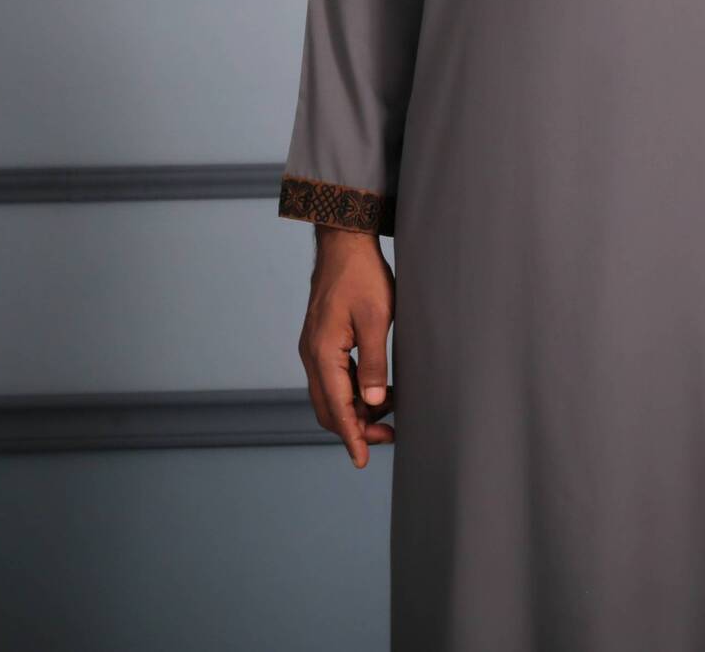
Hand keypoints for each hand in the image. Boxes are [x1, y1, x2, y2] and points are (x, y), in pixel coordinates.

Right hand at [297, 227, 396, 466]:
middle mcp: (312, 355)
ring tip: (392, 408)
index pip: (336, 408)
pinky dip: (354, 391)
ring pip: (331, 395)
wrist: (344, 243)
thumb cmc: (362, 276)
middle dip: (356, 428)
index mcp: (322, 353)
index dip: (351, 437)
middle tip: (390, 435)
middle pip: (329, 408)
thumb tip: (374, 404)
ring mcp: (314, 349)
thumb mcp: (376, 319)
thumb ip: (375, 363)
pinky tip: (379, 388)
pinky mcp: (322, 342)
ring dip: (357, 409)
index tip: (362, 461)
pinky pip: (334, 378)